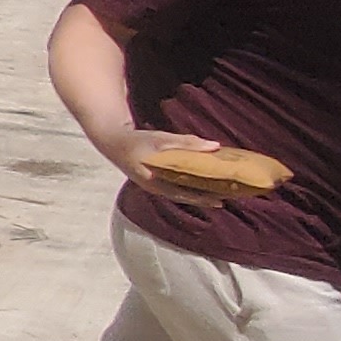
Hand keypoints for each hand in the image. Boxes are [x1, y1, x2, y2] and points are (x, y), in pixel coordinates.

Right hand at [103, 127, 247, 204]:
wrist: (112, 143)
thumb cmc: (136, 141)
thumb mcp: (160, 139)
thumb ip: (187, 143)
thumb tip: (215, 146)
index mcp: (155, 182)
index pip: (183, 194)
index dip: (202, 198)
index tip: (221, 201)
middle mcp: (156, 188)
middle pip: (186, 196)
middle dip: (206, 198)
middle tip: (229, 197)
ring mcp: (156, 185)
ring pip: (182, 192)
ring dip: (201, 193)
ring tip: (222, 192)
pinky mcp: (157, 180)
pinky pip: (178, 187)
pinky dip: (192, 186)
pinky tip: (203, 182)